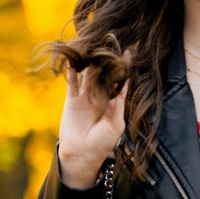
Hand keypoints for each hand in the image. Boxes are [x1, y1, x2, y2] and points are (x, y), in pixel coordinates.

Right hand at [57, 56, 131, 189]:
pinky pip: (72, 83)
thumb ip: (118, 106)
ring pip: (88, 75)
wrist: (81, 155)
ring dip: (90, 62)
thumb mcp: (115, 126)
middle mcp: (100, 98)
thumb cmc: (102, 143)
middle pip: (104, 74)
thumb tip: (122, 87)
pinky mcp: (72, 100)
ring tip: (92, 47)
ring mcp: (86, 98)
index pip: (120, 81)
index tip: (128, 52)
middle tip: (108, 43)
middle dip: (107, 60)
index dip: (124, 68)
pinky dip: (72, 72)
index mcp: (114, 103)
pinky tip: (74, 60)